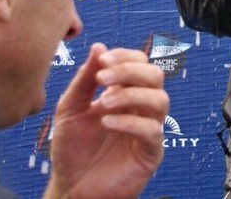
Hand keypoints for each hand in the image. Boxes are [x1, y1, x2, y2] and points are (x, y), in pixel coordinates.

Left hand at [44, 43, 167, 198]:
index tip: (104, 59)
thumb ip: (84, 79)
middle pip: (155, 75)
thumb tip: (99, 46)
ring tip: (104, 103)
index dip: (126, 57)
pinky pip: (152, 130)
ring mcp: (148, 128)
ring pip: (160, 99)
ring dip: (131, 95)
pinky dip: (130, 122)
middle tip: (103, 78)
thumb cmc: (72, 149)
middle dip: (130, 72)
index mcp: (125, 92)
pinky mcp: (150, 152)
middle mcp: (140, 107)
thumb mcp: (70, 109)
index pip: (140, 63)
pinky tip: (107, 122)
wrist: (70, 187)